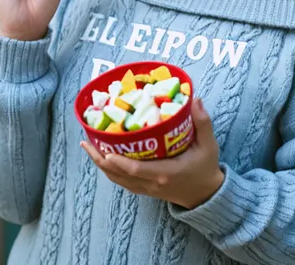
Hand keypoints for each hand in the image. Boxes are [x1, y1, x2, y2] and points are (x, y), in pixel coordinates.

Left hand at [81, 98, 224, 209]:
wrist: (206, 195)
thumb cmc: (206, 167)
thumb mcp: (208, 145)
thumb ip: (203, 122)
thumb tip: (195, 100)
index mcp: (165, 172)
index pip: (135, 169)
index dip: (117, 161)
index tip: (104, 148)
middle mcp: (152, 183)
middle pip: (119, 175)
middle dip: (100, 159)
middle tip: (86, 141)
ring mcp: (148, 188)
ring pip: (117, 180)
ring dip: (101, 165)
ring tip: (89, 146)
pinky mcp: (146, 190)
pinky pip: (123, 182)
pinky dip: (110, 171)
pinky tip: (103, 158)